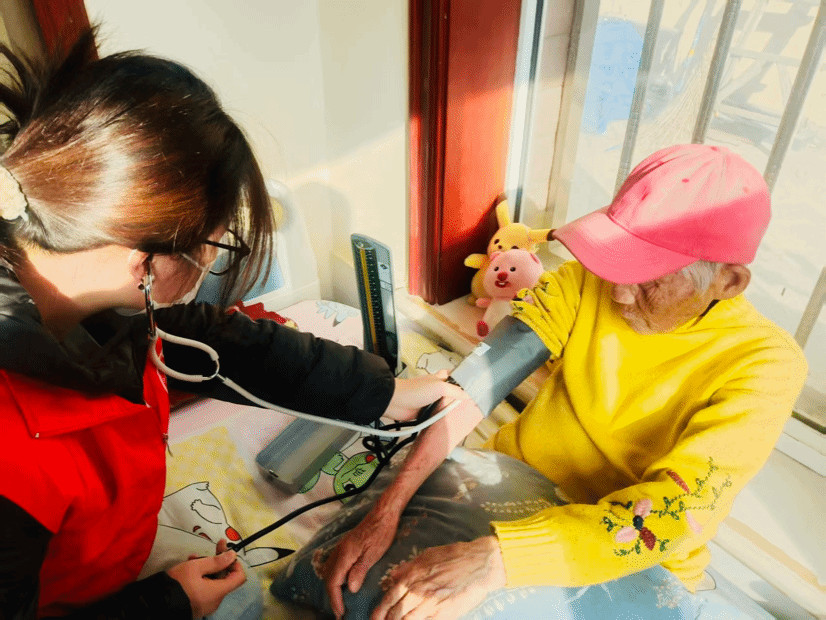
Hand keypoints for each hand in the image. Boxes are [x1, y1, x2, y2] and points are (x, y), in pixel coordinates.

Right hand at [168, 539, 245, 618]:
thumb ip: (216, 561)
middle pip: (225, 577)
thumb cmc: (178, 585)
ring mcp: (206, 604)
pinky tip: (189, 566)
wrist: (156, 605)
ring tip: (193, 557)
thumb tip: (233, 555)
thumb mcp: (196, 568)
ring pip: (213, 581)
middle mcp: (216, 600)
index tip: (227, 553)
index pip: (239, 577)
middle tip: (213, 546)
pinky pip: (205, 588)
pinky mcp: (197, 604)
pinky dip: (201, 576)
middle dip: (218, 560)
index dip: (236, 563)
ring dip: (207, 566)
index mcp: (219, 592)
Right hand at [322, 507, 400, 618]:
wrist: (383, 514)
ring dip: (332, 588)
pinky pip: (334, 565)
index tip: (340, 613)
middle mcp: (339, 552)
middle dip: (332, 596)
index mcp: (345, 554)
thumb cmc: (381, 533)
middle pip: (328, 578)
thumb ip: (360, 570)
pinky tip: (343, 583)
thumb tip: (350, 589)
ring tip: (340, 601)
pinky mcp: (346, 547)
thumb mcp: (373, 553)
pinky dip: (335, 578)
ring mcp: (341, 548)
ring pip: (329, 571)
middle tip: (339, 612)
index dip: (335, 599)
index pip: (333, 582)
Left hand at [371, 536, 506, 619]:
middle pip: (396, 613)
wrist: (479, 564)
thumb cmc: (453, 556)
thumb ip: (408, 567)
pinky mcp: (444, 614)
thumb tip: (393, 575)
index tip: (374, 618)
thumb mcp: (427, 555)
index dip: (379, 611)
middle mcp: (419, 592)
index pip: (389, 598)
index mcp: (412, 577)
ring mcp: (431, 605)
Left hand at [384, 370, 468, 421]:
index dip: (462, 380)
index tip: (473, 387)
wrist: (396, 402)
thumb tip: (468, 396)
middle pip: (451, 393)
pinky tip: (450, 424)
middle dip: (459, 399)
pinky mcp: (425, 413)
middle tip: (471, 406)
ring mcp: (430, 402)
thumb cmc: (415, 390)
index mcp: (439, 379)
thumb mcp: (438, 387)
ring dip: (450, 411)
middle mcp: (436, 389)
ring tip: (464, 417)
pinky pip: (437, 416)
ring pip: (444, 406)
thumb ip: (454, 391)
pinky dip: (442, 420)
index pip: (453, 376)